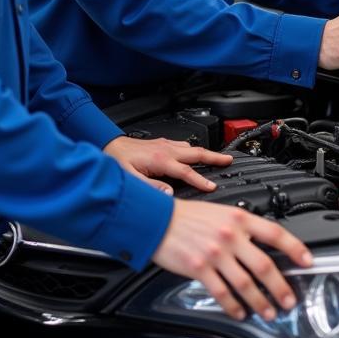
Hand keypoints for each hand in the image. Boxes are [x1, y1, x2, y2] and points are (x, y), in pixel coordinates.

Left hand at [104, 135, 232, 194]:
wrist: (109, 145)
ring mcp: (165, 145)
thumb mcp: (131, 179)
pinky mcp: (162, 143)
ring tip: (218, 158)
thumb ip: (151, 187)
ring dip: (206, 153)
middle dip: (214, 157)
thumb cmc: (117, 162)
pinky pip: (183, 145)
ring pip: (191, 148)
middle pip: (196, 153)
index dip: (200, 180)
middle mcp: (166, 150)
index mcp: (160, 159)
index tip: (212, 187)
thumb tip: (169, 194)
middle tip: (229, 160)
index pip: (186, 172)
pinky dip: (194, 150)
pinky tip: (195, 153)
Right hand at [152, 200, 312, 320]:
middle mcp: (230, 235)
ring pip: (246, 284)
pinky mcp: (200, 268)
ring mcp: (215, 253)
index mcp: (238, 218)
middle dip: (281, 288)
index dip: (295, 248)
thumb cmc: (187, 216)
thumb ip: (241, 226)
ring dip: (260, 302)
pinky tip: (239, 313)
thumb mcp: (220, 211)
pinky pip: (223, 293)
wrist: (157, 220)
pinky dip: (233, 307)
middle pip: (264, 266)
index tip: (307, 261)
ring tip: (268, 312)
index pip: (275, 233)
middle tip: (289, 300)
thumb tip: (262, 243)